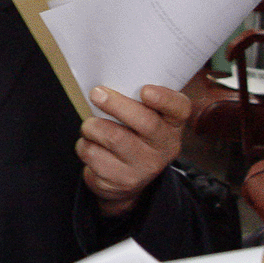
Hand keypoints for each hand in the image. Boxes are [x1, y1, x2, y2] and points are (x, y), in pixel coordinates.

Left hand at [78, 84, 190, 216]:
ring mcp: (145, 166)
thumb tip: (106, 81)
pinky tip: (91, 145)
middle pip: (145, 122)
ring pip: (112, 136)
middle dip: (116, 105)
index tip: (145, 90)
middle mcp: (164, 147)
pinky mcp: (122, 180)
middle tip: (97, 93)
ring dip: (92, 126)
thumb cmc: (131, 137)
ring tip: (91, 126)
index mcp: (172, 125)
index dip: (164, 99)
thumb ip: (134, 101)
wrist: (124, 181)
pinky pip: (93, 153)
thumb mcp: (142, 119)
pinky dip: (84, 144)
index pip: (179, 109)